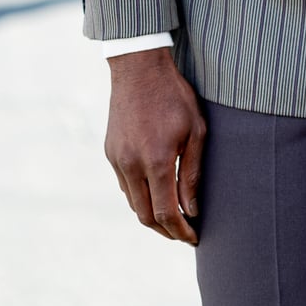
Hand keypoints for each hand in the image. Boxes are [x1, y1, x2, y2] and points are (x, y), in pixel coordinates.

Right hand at [105, 48, 205, 243]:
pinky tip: (155, 195)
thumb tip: (191, 209)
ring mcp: (117, 160)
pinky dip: (140, 197)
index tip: (193, 237)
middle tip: (184, 234)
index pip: (166, 212)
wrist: (138, 69)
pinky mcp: (110, 153)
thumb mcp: (195, 131)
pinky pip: (124, 186)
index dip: (180, 230)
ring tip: (172, 219)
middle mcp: (131, 165)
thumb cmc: (174, 96)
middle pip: (145, 216)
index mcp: (156, 160)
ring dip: (151, 216)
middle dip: (165, 231)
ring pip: (133, 203)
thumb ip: (191, 173)